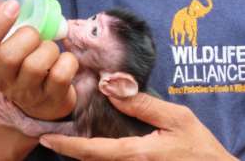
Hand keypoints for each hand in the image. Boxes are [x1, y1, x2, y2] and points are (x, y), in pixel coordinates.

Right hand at [0, 0, 77, 119]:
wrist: (44, 103)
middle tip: (37, 36)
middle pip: (9, 56)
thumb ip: (6, 16)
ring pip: (37, 64)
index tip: (14, 6)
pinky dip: (69, 62)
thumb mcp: (12, 44)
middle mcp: (5, 80)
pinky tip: (66, 63)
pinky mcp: (51, 98)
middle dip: (29, 37)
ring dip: (51, 49)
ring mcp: (28, 92)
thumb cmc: (28, 65)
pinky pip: (61, 75)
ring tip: (52, 51)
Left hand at [39, 93, 238, 160]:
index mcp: (136, 153)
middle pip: (90, 160)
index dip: (67, 146)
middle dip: (69, 150)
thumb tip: (114, 90)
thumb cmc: (198, 146)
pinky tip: (95, 142)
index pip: (92, 151)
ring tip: (68, 136)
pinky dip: (98, 154)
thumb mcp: (176, 118)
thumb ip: (144, 105)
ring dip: (81, 152)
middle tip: (53, 135)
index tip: (46, 139)